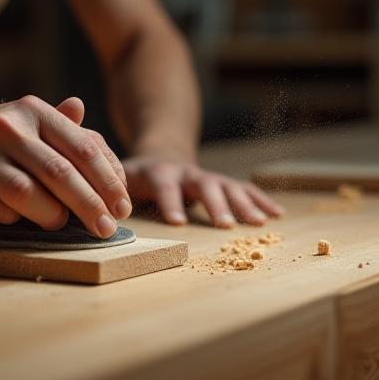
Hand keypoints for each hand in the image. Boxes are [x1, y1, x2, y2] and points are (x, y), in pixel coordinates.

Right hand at [0, 96, 129, 237]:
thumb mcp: (35, 126)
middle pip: (59, 172)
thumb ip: (69, 130)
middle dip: (89, 206)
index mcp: (34, 111)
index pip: (82, 147)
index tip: (122, 207)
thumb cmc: (1, 142)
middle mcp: (6, 127)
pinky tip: (18, 218)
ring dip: (51, 215)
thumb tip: (89, 114)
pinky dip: (15, 219)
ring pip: (26, 193)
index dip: (108, 181)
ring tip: (59, 223)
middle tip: (106, 228)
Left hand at [122, 155, 283, 227]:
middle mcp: (188, 173)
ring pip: (230, 187)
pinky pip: (246, 190)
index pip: (165, 186)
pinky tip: (277, 215)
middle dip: (216, 205)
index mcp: (160, 173)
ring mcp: (209, 176)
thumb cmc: (137, 174)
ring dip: (245, 205)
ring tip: (259, 224)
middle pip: (204, 186)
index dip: (170, 203)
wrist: (162, 153)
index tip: (177, 223)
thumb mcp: (120, 176)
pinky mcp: (224, 182)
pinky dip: (261, 201)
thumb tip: (102, 210)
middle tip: (225, 225)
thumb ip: (112, 189)